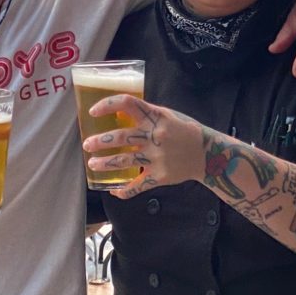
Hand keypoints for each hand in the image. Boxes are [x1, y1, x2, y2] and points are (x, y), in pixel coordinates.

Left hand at [81, 95, 203, 198]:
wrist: (207, 154)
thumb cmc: (185, 131)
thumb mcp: (168, 115)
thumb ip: (146, 115)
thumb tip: (119, 113)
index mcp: (156, 116)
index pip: (127, 103)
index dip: (107, 105)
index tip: (93, 112)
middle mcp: (154, 135)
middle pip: (120, 137)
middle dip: (99, 142)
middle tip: (87, 145)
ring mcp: (156, 157)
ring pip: (123, 161)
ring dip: (104, 164)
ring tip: (92, 164)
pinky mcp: (160, 176)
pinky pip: (137, 185)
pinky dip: (124, 190)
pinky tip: (114, 191)